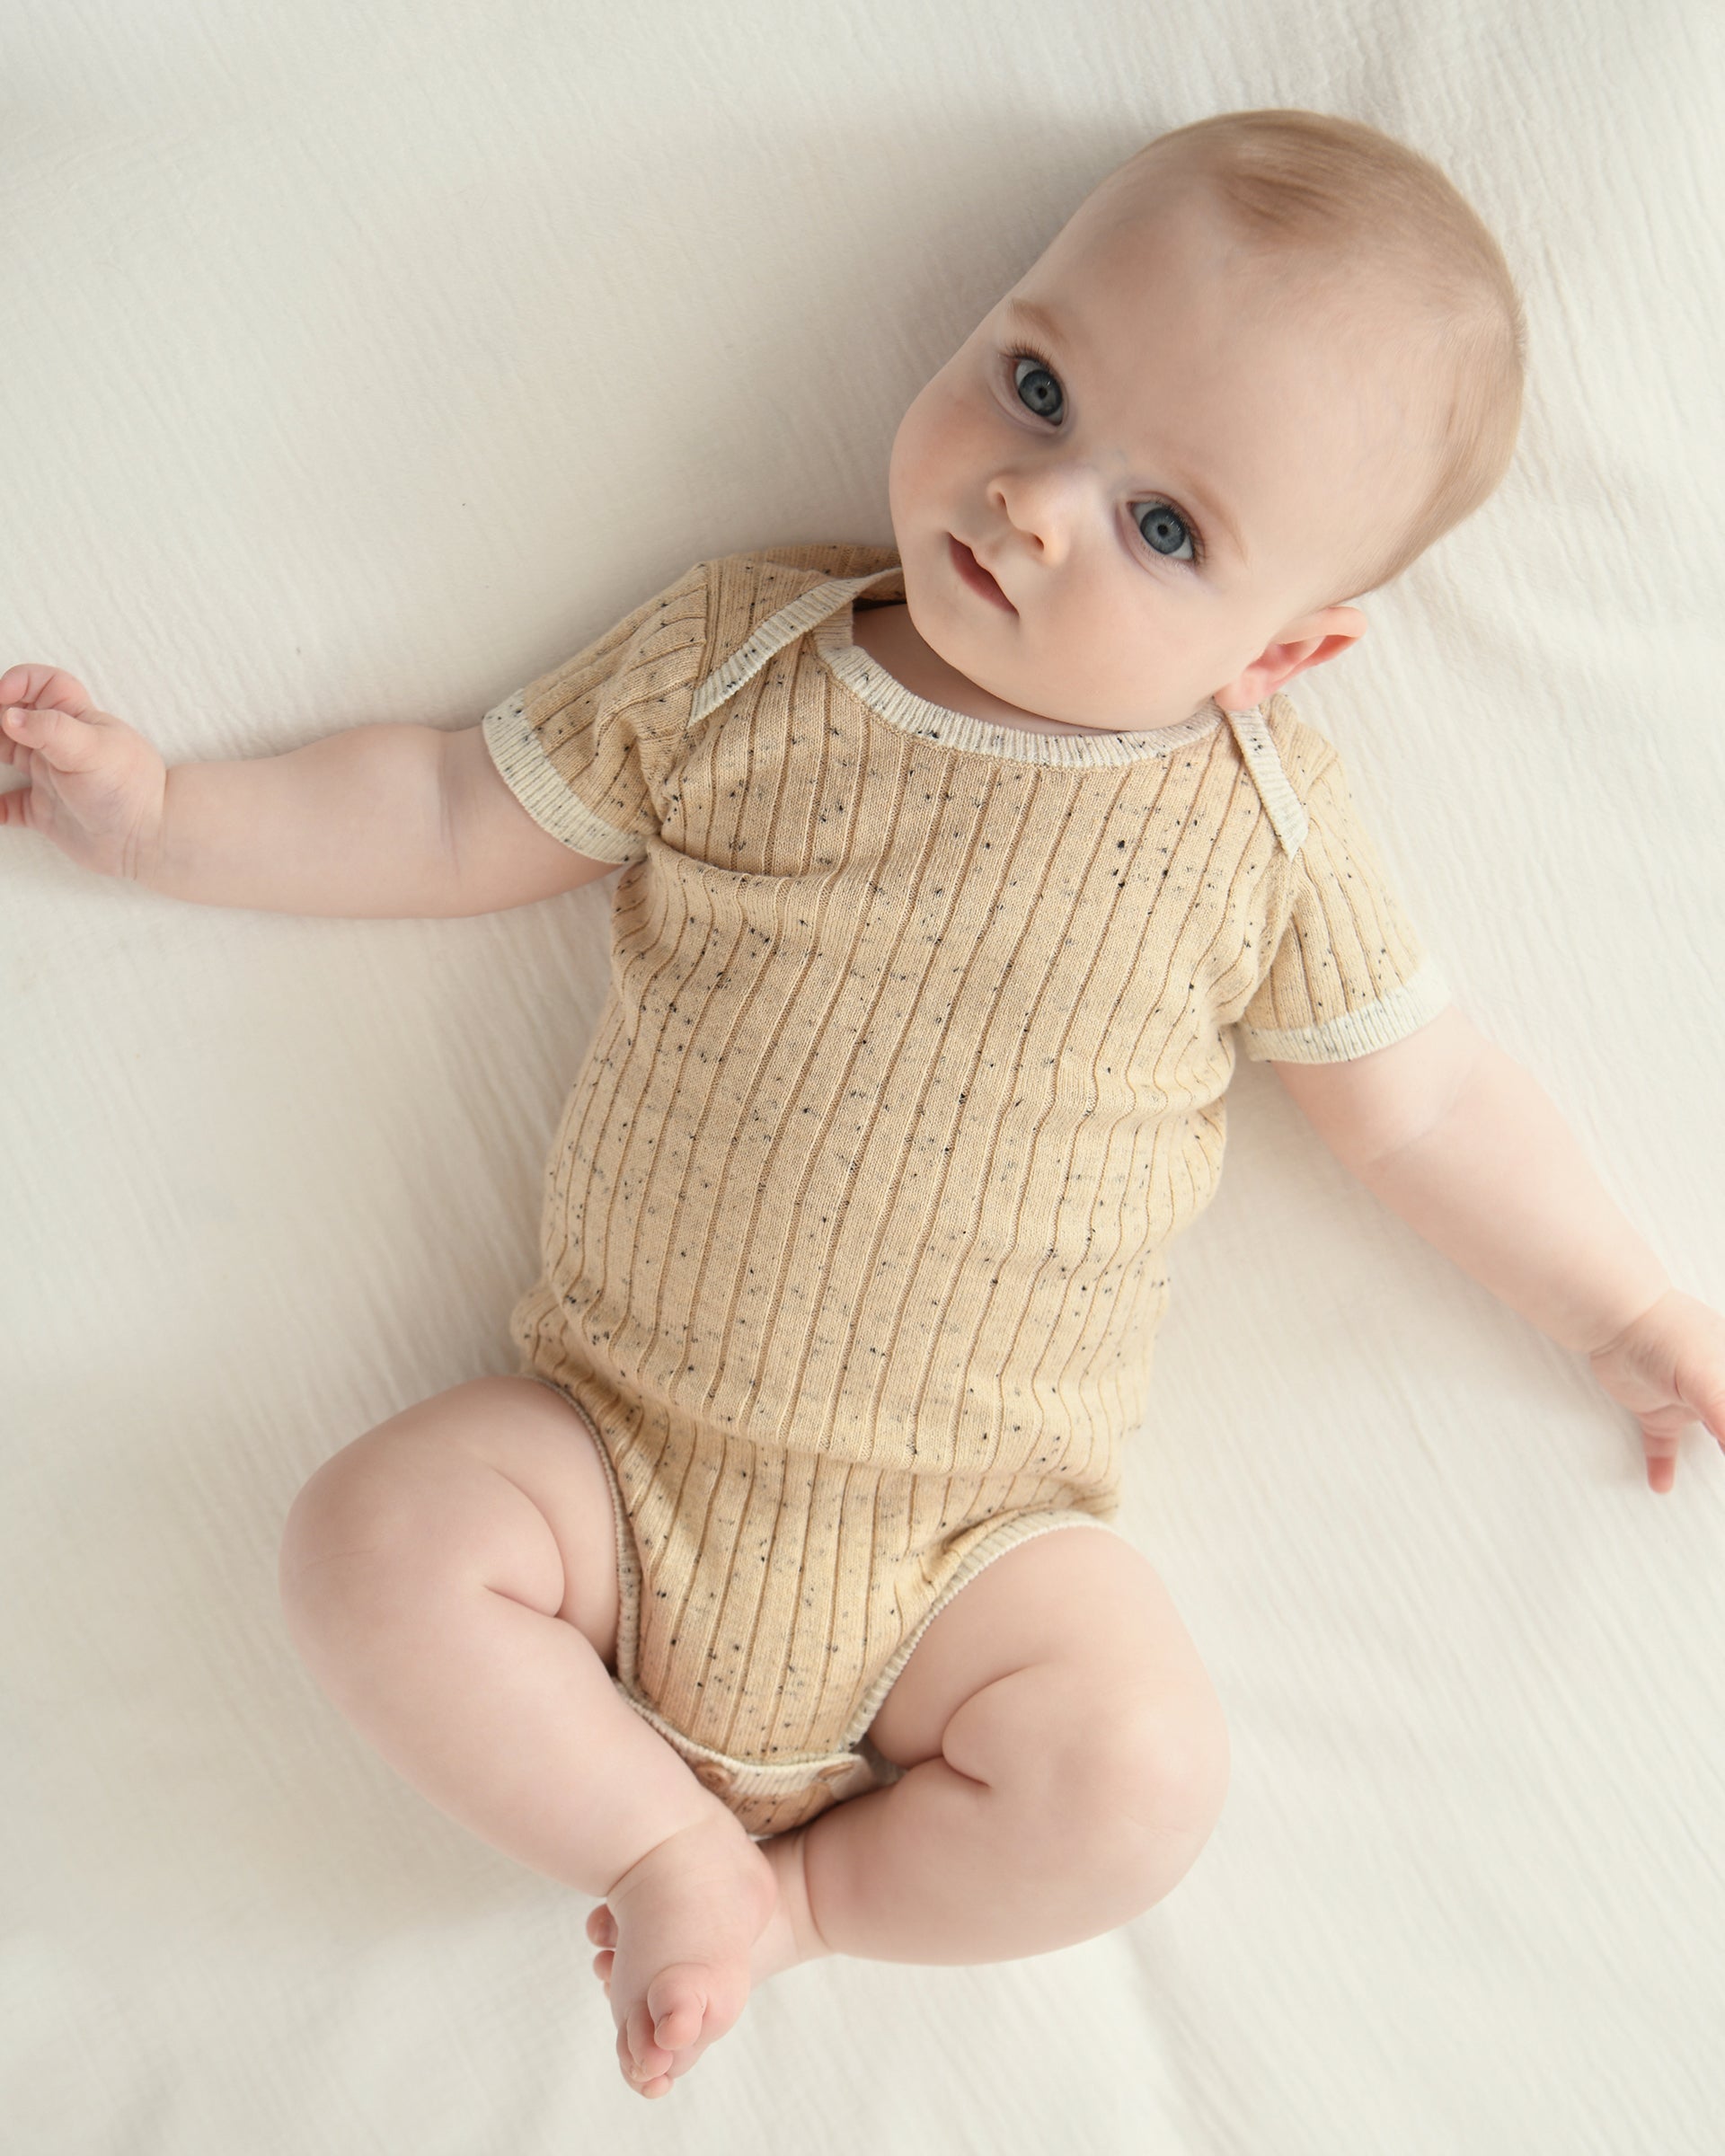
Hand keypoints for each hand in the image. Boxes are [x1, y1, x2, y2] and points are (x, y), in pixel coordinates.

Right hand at [0, 665, 167, 881]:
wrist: (149, 843)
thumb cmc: (129, 789)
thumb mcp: (93, 749)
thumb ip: (50, 729)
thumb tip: (9, 715)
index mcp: (75, 720)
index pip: (44, 684)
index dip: (19, 681)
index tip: (1, 698)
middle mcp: (58, 745)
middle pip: (11, 718)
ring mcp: (49, 777)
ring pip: (4, 756)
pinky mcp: (43, 811)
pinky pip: (6, 805)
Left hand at [1588, 1288, 1724, 1493]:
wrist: (1616, 1321)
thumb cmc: (1669, 1335)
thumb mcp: (1709, 1380)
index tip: (1723, 1446)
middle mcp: (1718, 1389)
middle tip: (1722, 1455)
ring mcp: (1687, 1401)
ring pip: (1710, 1438)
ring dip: (1716, 1457)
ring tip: (1718, 1490)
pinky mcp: (1656, 1410)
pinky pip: (1663, 1444)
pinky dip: (1663, 1465)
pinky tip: (1661, 1484)